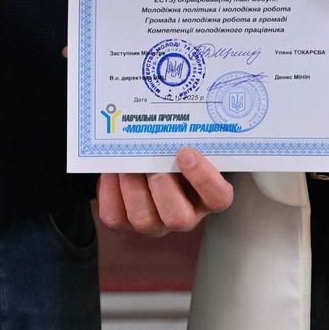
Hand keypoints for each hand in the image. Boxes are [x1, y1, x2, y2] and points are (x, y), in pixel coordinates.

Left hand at [97, 147, 234, 235]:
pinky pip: (115, 217)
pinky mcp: (125, 223)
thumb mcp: (185, 142)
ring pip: (144, 220)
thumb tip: (175, 106)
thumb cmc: (172, 148)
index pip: (218, 197)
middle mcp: (184, 215)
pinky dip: (110, 191)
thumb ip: (186, 135)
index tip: (186, 153)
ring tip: (126, 163)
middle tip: (151, 162)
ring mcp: (154, 223)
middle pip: (179, 218)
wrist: (145, 157)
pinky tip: (112, 169)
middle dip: (162, 186)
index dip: (204, 178)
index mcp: (207, 195)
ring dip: (132, 188)